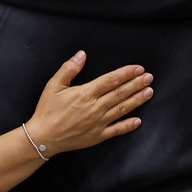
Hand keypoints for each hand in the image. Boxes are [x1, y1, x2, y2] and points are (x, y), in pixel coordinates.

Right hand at [24, 51, 152, 156]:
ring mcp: (98, 123)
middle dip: (136, 84)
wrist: (43, 137)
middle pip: (120, 93)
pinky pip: (117, 130)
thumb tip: (81, 55)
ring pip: (122, 109)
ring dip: (137, 100)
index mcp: (85, 93)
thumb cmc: (47, 111)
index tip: (138, 69)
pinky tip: (138, 121)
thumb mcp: (53, 85)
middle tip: (149, 78)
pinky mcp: (97, 136)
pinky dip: (128, 126)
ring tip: (149, 92)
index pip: (111, 80)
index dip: (126, 73)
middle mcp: (95, 107)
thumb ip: (69, 68)